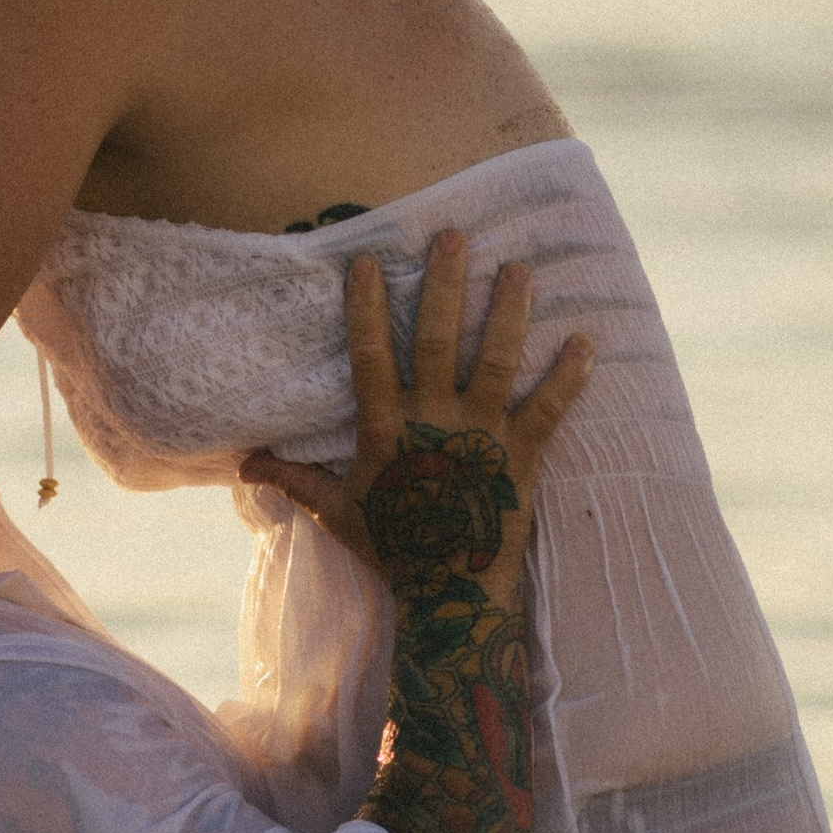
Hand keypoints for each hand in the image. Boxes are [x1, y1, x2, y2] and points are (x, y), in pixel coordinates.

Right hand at [240, 233, 591, 614]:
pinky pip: (550, 410)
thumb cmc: (393, 549)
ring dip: (510, 312)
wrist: (450, 595)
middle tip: (456, 237)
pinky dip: (569, 377)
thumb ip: (296, 479)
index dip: (368, 308)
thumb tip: (245, 463)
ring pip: (498, 361)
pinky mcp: (522, 457)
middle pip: (439, 341)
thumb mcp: (338, 511)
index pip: (371, 356)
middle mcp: (434, 421)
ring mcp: (482, 436)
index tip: (370, 261)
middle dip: (447, 286)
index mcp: (387, 428)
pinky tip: (586, 340)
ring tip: (520, 269)